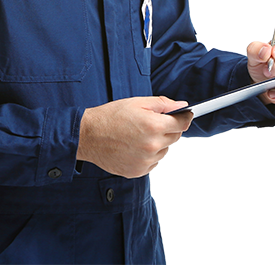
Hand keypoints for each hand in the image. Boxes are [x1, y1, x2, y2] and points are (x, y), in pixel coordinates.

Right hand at [76, 96, 193, 177]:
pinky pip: (153, 162)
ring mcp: (146, 161)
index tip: (185, 115)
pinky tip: (133, 146)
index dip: (185, 117)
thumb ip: (162, 104)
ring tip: (138, 135)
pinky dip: (148, 154)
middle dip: (168, 128)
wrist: (89, 136)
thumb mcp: (137, 102)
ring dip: (158, 142)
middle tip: (152, 122)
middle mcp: (152, 146)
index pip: (182, 123)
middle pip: (175, 137)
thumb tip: (182, 106)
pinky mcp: (139, 171)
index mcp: (154, 126)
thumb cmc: (110, 117)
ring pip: (164, 150)